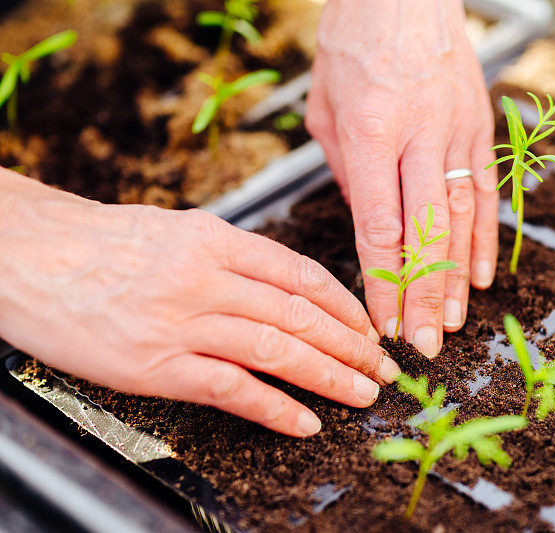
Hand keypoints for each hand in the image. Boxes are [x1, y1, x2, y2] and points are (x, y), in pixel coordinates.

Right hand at [0, 169, 399, 436]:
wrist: (30, 256)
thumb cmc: (102, 244)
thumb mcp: (178, 231)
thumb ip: (234, 256)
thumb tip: (287, 287)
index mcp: (216, 239)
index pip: (301, 273)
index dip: (344, 305)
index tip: (367, 326)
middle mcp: (206, 277)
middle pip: (300, 314)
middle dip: (350, 345)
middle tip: (379, 367)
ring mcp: (183, 321)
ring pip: (276, 350)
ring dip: (328, 376)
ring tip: (360, 393)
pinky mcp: (157, 365)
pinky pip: (232, 389)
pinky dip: (275, 408)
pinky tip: (303, 421)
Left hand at [305, 0, 498, 357]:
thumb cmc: (354, 41)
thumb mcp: (325, 105)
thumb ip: (345, 170)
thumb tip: (368, 224)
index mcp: (372, 132)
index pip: (379, 226)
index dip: (382, 282)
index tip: (381, 322)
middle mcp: (420, 136)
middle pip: (425, 233)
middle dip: (423, 295)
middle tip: (422, 343)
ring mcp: (457, 131)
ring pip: (459, 219)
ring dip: (456, 276)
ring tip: (452, 321)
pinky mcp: (479, 127)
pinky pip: (485, 192)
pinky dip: (484, 238)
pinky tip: (481, 275)